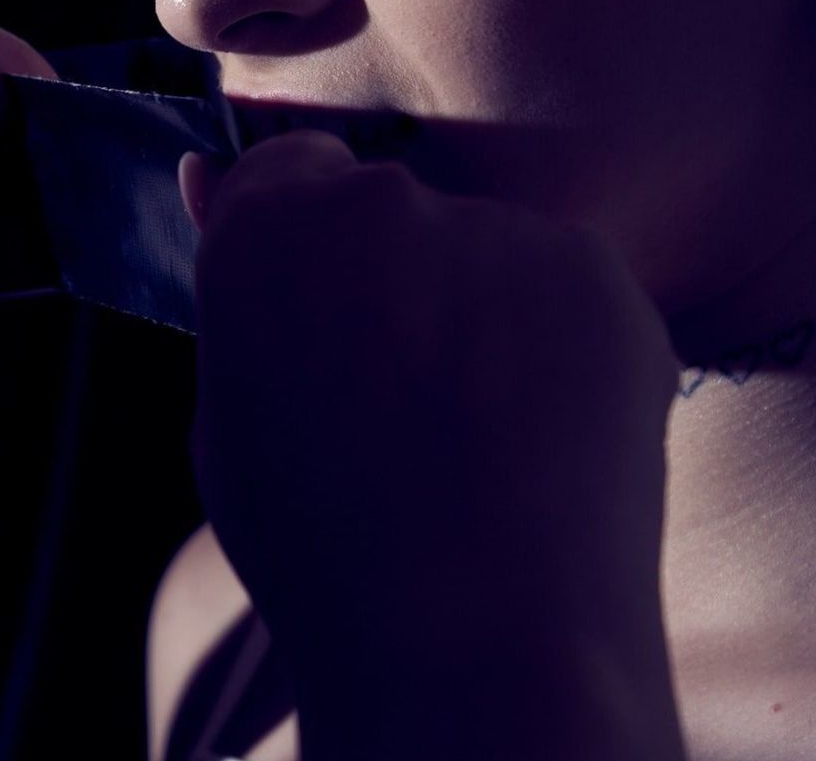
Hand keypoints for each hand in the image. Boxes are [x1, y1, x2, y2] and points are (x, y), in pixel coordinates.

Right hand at [185, 132, 683, 753]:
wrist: (476, 644)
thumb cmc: (324, 550)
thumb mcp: (233, 415)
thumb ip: (240, 301)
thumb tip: (215, 185)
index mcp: (265, 229)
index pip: (284, 170)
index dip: (301, 248)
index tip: (316, 314)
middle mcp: (379, 201)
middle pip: (383, 209)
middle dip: (389, 277)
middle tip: (398, 399)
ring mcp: (499, 232)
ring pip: (482, 251)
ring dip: (479, 312)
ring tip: (477, 442)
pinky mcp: (601, 275)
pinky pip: (566, 291)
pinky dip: (559, 348)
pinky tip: (542, 441)